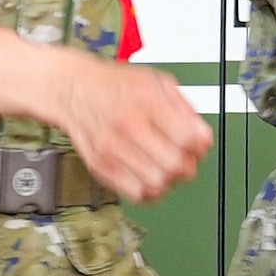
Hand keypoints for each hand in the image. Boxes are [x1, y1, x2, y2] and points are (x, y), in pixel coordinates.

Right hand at [50, 57, 210, 204]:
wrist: (73, 90)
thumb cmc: (115, 85)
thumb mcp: (156, 81)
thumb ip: (184, 107)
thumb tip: (202, 137)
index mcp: (146, 101)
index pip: (186, 137)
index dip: (200, 146)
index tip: (198, 144)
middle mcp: (127, 126)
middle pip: (174, 165)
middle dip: (188, 166)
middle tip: (185, 160)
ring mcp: (112, 149)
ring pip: (156, 184)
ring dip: (169, 180)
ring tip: (166, 169)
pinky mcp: (100, 166)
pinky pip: (134, 193)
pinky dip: (149, 191)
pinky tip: (149, 177)